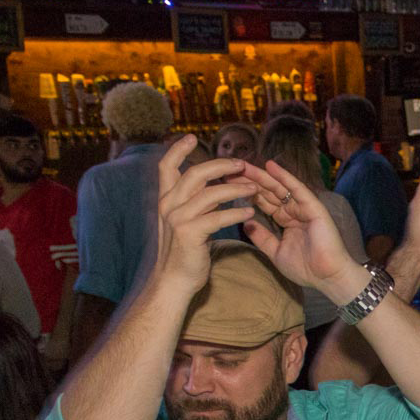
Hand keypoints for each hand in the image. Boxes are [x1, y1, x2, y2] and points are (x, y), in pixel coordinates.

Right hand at [152, 136, 255, 292]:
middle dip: (220, 166)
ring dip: (235, 189)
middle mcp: (168, 205)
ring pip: (210, 193)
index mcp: (165, 200)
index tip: (192, 137)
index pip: (166, 167)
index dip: (178, 150)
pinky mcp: (189, 234)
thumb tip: (211, 189)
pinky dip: (236, 214)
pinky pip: (218, 217)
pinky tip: (251, 215)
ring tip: (254, 189)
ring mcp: (177, 219)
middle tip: (242, 164)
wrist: (172, 282)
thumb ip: (192, 204)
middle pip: (194, 174)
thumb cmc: (183, 253)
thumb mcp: (183, 223)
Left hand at [242, 160, 359, 292]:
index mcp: (287, 221)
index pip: (264, 202)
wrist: (327, 278)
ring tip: (243, 165)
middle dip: (249, 181)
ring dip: (262, 176)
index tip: (227, 185)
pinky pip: (297, 189)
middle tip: (229, 170)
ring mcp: (305, 207)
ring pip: (280, 187)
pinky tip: (270, 166)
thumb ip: (262, 237)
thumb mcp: (276, 252)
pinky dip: (285, 177)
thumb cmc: (306, 269)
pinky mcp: (314, 207)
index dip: (247, 193)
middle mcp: (295, 211)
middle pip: (269, 192)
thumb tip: (245, 223)